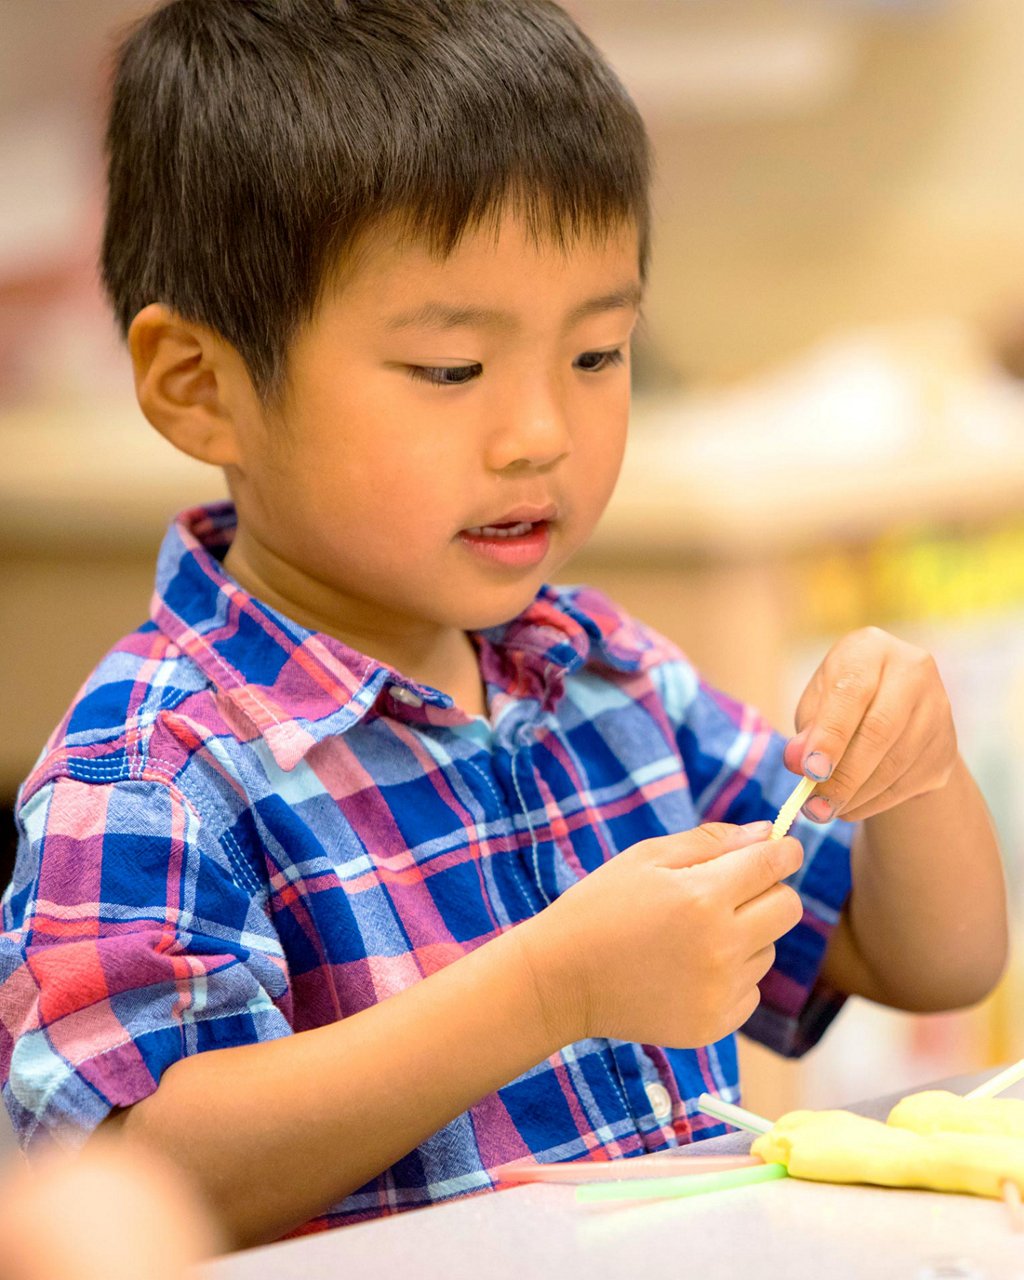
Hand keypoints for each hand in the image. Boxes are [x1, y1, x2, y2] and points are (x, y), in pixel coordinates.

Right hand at [517, 822, 804, 1049]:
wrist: (562, 979)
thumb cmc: (601, 906)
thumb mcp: (647, 857)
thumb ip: (711, 842)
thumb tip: (767, 833)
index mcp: (704, 897)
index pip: (774, 866)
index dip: (783, 851)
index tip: (780, 848)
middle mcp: (722, 947)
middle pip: (788, 908)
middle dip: (769, 891)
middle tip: (732, 890)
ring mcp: (721, 991)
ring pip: (768, 950)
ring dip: (746, 936)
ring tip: (694, 935)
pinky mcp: (714, 1025)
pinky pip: (750, 990)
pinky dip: (732, 976)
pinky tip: (689, 969)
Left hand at [784, 626, 957, 823]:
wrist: (890, 707)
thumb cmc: (840, 701)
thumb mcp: (816, 705)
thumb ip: (807, 731)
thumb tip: (800, 761)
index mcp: (871, 648)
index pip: (852, 692)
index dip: (831, 735)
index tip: (811, 771)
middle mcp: (913, 670)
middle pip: (880, 730)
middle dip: (844, 776)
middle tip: (815, 808)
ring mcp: (938, 708)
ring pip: (896, 762)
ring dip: (857, 795)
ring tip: (825, 811)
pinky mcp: (946, 745)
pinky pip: (909, 782)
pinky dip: (874, 802)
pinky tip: (850, 807)